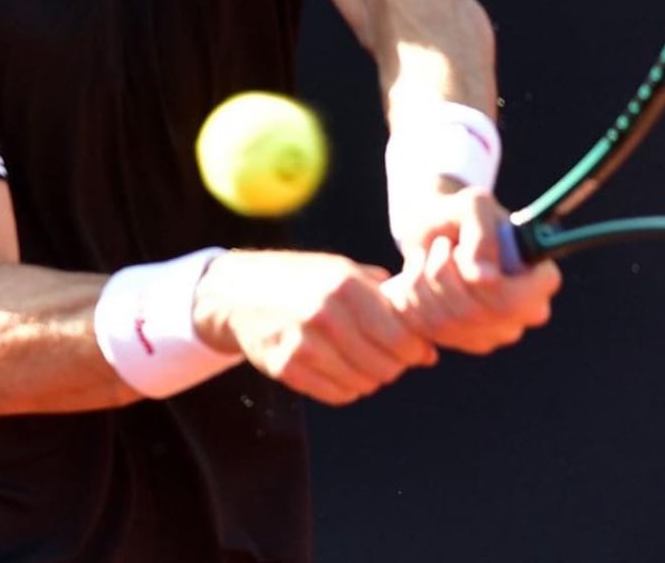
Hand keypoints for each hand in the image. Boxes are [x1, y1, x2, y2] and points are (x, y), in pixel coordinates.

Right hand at [192, 249, 437, 405]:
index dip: (415, 350)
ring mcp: (303, 343)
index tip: (416, 349)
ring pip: (363, 384)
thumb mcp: (341, 270)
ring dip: (369, 377)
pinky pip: (337, 394)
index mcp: (345, 286)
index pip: (401, 338)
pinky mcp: (286, 367)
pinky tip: (337, 368)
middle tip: (386, 356)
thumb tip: (427, 334)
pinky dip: (345, 387)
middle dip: (394, 365)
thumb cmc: (300, 279)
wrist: (237, 292)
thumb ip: (384, 296)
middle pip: (386, 366)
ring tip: (359, 359)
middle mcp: (325, 314)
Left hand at [382, 186, 560, 354]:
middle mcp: (523, 314)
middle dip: (443, 274)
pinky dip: (409, 296)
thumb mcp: (472, 206)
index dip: (485, 280)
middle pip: (476, 313)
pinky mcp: (461, 341)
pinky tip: (415, 275)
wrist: (434, 228)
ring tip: (427, 257)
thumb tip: (486, 279)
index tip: (460, 250)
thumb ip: (482, 236)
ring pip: (446, 322)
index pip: (522, 301)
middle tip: (439, 247)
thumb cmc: (460, 214)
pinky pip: (426, 329)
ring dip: (422, 280)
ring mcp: (493, 333)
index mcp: (539, 279)